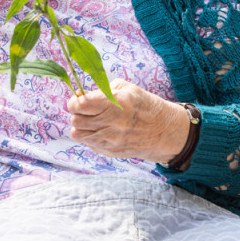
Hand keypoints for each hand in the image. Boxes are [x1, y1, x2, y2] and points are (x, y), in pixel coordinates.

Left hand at [67, 79, 189, 163]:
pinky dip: (90, 136)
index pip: (78, 105)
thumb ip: (102, 90)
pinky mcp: (109, 151)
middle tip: (86, 110)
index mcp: (112, 105)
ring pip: (77, 134)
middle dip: (77, 113)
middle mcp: (109, 124)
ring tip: (92, 120)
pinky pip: (88, 143)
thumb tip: (82, 95)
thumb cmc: (145, 106)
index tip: (79, 99)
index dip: (75, 101)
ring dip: (81, 126)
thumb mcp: (127, 89)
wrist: (164, 132)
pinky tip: (101, 130)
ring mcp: (108, 140)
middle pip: (75, 120)